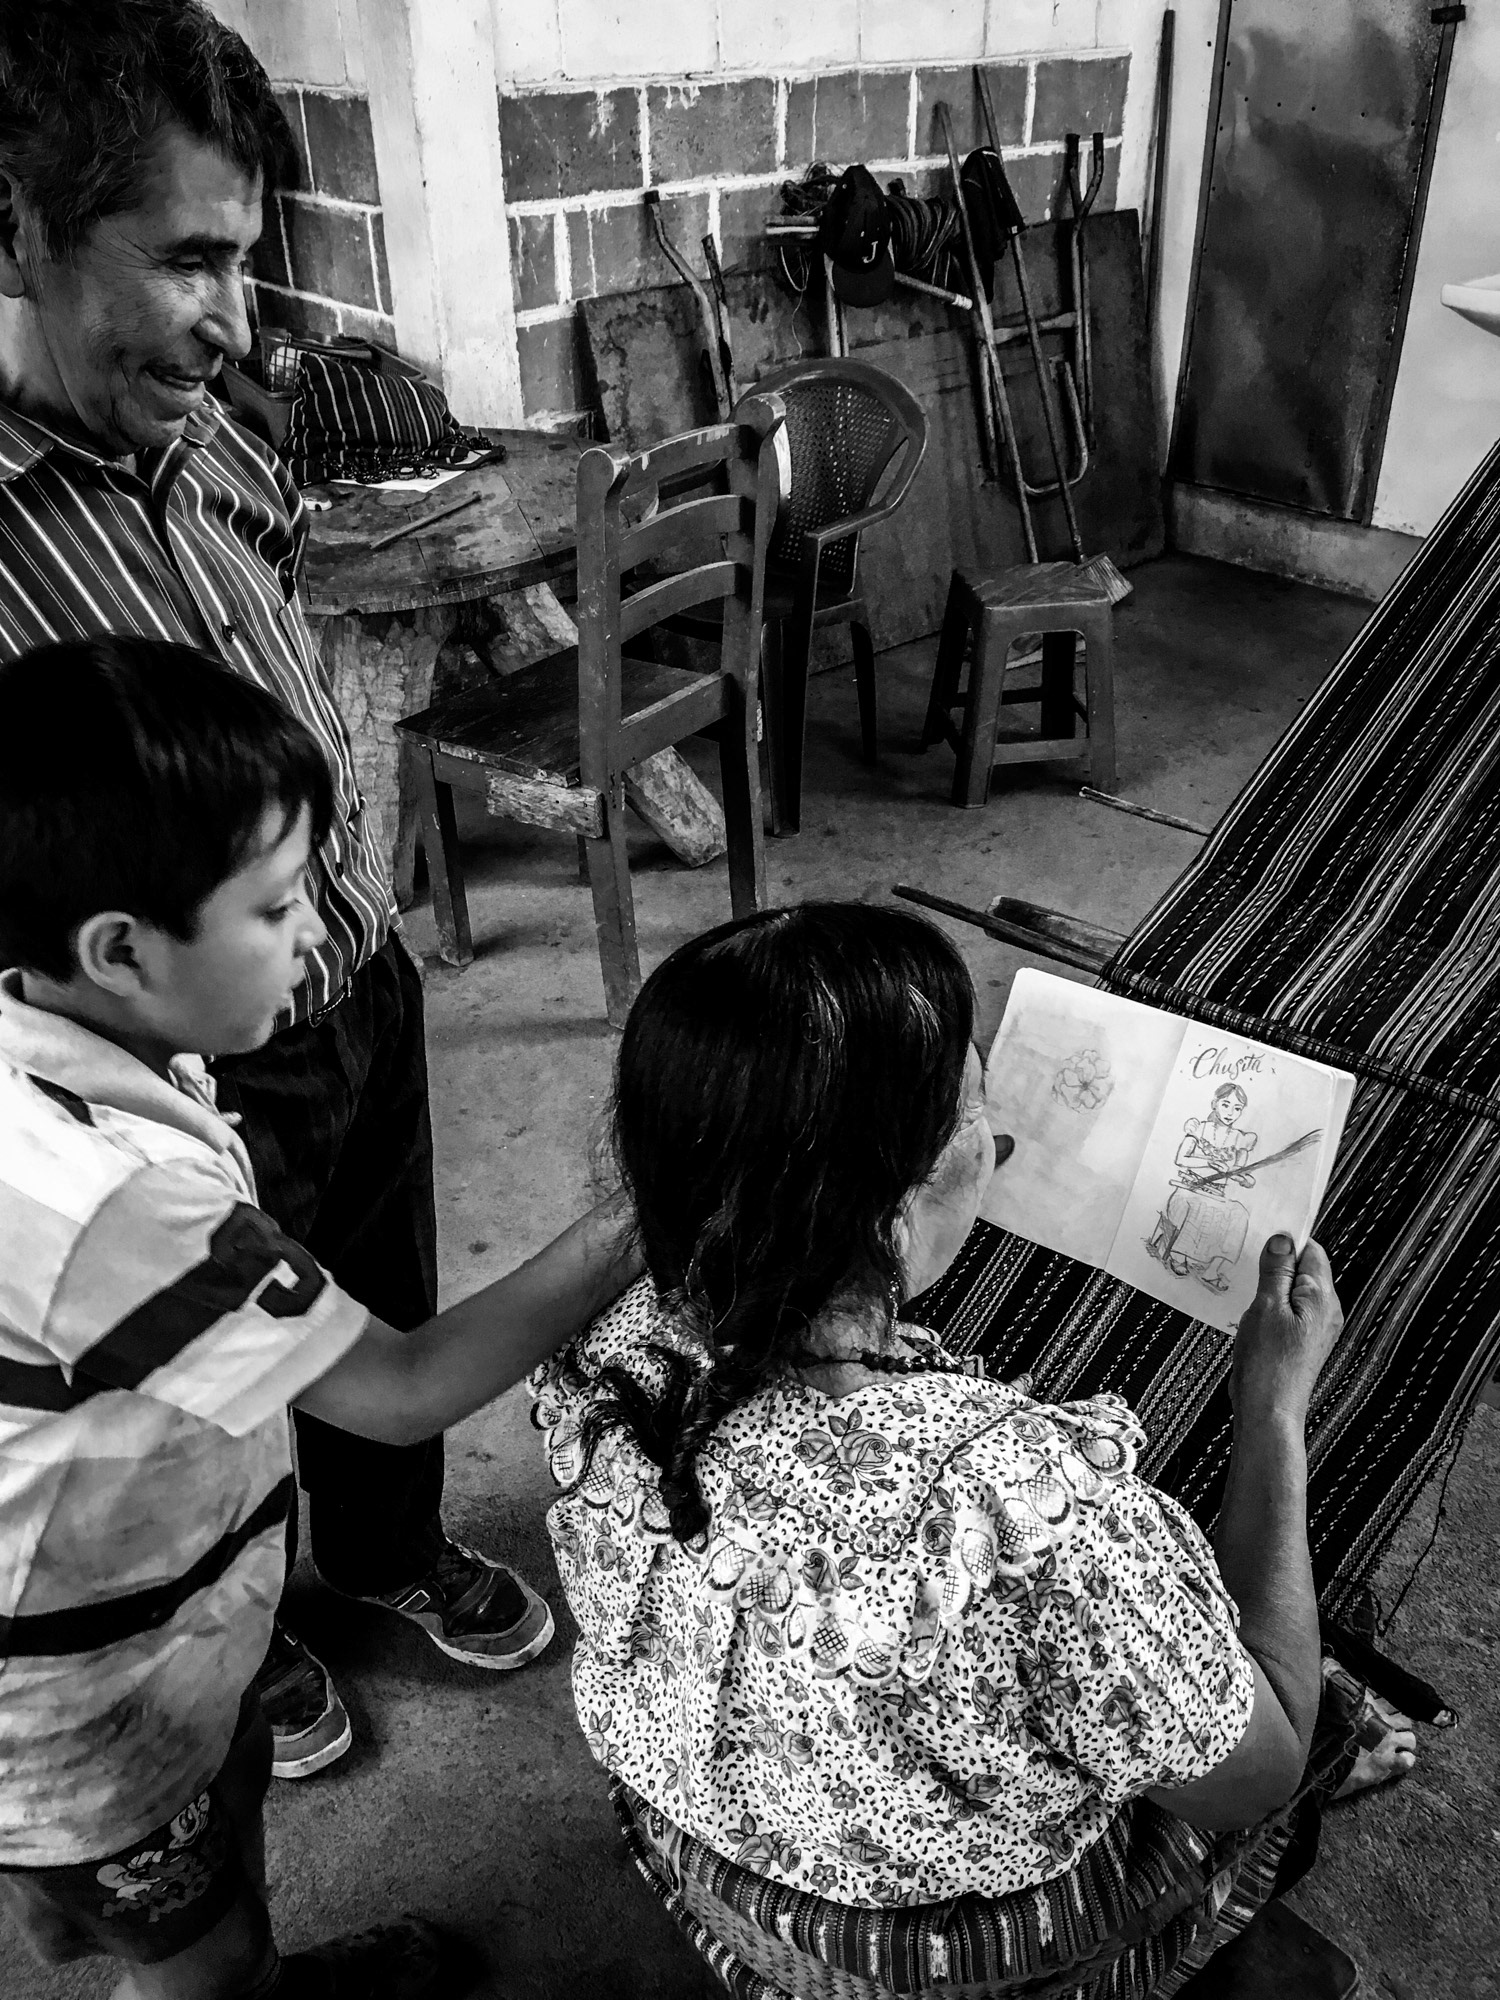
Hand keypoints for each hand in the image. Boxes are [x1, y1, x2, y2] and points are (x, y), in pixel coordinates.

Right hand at [1230, 1235, 1342, 1422]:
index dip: (1287, 1240)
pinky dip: (1271, 1305)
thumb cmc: (1268, 1364)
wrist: (1269, 1412)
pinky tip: (1252, 1314)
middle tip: (1248, 1262)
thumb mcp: (1266, 1307)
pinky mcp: (1303, 1342)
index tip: (1261, 1236)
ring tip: (1248, 1291)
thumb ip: (1275, 1270)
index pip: (1312, 1251)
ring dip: (1271, 1286)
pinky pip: (1289, 1311)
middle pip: (1305, 1270)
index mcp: (1322, 1297)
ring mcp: (1316, 1328)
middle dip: (1277, 1263)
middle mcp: (1326, 1311)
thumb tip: (1282, 1240)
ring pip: (1294, 1291)